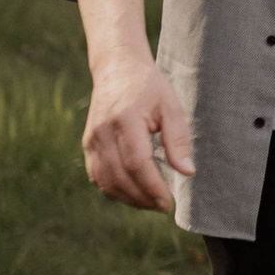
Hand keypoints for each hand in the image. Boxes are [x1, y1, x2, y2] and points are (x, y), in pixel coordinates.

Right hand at [83, 56, 192, 212]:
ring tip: (151, 203)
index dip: (152, 187)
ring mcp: (91, 139)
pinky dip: (114, 190)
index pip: (137, 163)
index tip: (168, 202)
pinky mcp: (87, 145)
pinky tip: (133, 193)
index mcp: (125, 119)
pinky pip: (98, 176)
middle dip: (142, 198)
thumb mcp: (171, 106)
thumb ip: (178, 140)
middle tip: (163, 206)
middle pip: (120, 177)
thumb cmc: (148, 87)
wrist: (117, 68)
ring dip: (128, 198)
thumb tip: (187, 172)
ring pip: (106, 181)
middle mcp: (102, 131)